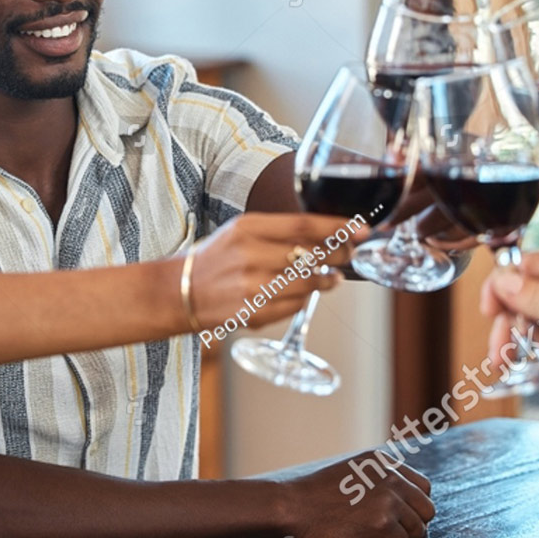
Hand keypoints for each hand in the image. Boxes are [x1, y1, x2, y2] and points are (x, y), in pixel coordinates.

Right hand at [187, 212, 359, 329]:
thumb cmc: (214, 259)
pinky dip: (305, 299)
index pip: (303, 225)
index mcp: (246, 228)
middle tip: (349, 254)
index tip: (360, 229)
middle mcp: (249, 255)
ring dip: (326, 281)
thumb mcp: (239, 232)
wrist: (178, 292)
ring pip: (306, 283)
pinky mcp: (252, 312)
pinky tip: (306, 294)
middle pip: (310, 255)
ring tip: (333, 278)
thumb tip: (323, 236)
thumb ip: (277, 231)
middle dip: (338, 255)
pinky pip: (293, 306)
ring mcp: (251, 287)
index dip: (337, 227)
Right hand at [276, 452, 433, 537]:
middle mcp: (391, 477)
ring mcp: (389, 501)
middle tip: (391, 529)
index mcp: (382, 462)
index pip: (422, 486)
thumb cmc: (313, 494)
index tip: (400, 514)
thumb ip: (378, 478)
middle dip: (414, 522)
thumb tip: (403, 499)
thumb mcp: (351, 471)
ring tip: (374, 533)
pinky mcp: (384, 525)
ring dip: (401, 535)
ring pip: (419, 528)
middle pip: (427, 508)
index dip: (413, 504)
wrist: (290, 506)